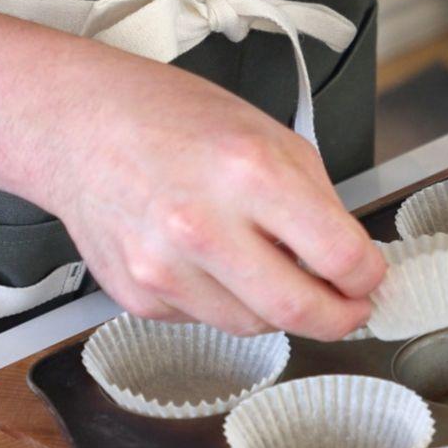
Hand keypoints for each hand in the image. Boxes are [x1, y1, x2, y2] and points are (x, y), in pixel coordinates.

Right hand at [47, 62, 384, 338]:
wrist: (76, 126)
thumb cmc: (175, 121)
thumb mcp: (272, 136)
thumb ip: (319, 203)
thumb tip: (354, 263)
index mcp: (251, 173)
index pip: (341, 257)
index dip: (369, 277)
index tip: (371, 279)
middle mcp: (204, 226)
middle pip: (301, 311)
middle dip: (341, 317)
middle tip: (351, 308)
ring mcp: (165, 268)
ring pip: (257, 326)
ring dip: (281, 309)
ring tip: (274, 269)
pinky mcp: (140, 296)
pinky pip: (210, 320)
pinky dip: (228, 301)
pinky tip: (214, 263)